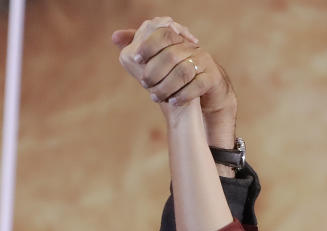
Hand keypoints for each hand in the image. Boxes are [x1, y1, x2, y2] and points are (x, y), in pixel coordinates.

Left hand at [112, 18, 236, 147]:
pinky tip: (173, 101)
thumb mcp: (157, 60)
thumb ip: (139, 47)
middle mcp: (191, 49)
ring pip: (184, 71)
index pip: (163, 34)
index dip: (148, 45)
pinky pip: (198, 84)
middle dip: (154, 72)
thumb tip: (115, 36)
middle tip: (144, 84)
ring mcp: (203, 63)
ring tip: (155, 97)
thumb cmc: (175, 72)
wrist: (205, 89)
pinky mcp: (211, 79)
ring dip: (166, 86)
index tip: (137, 58)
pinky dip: (183, 94)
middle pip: (171, 55)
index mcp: (177, 41)